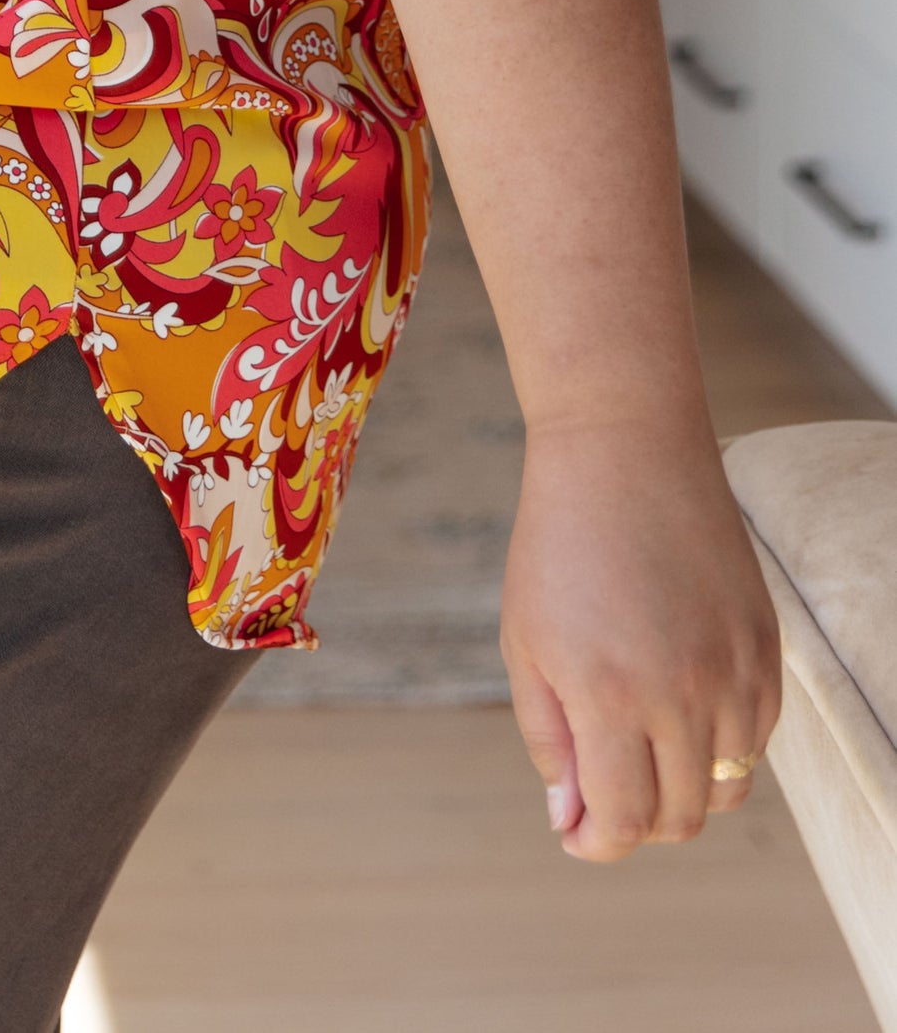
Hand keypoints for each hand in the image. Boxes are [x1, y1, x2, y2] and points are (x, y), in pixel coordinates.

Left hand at [502, 419, 780, 862]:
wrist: (624, 450)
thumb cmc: (558, 543)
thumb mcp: (524, 640)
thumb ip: (548, 737)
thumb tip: (572, 818)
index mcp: (609, 692)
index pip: (624, 821)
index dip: (598, 841)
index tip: (578, 831)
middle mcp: (683, 691)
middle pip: (679, 818)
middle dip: (636, 819)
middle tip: (603, 784)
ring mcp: (735, 670)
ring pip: (727, 788)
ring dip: (681, 786)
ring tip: (639, 738)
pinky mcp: (767, 648)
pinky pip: (756, 738)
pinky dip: (720, 743)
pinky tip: (679, 699)